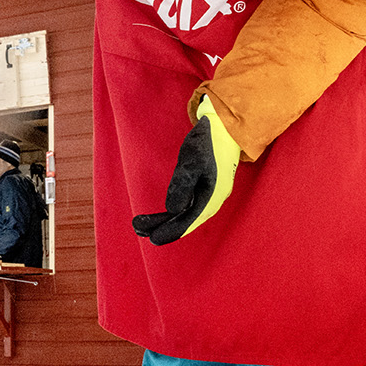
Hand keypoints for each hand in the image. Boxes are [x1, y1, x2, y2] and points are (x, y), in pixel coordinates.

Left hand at [134, 96, 241, 245]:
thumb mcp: (192, 161)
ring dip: (166, 220)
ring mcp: (211, 194)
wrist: (226, 126)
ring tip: (143, 224)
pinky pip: (190, 204)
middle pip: (186, 220)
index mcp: (211, 197)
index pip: (188, 221)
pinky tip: (165, 212)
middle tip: (138, 229)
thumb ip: (182, 185)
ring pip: (187, 213)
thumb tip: (172, 211)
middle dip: (163, 227)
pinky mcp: (207, 187)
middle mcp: (212, 200)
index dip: (170, 231)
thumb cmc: (208, 142)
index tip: (152, 238)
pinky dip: (175, 210)